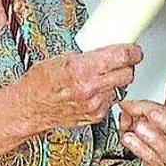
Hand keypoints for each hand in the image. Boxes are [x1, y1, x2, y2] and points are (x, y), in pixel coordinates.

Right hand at [4, 44, 141, 133]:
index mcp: (82, 68)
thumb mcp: (62, 58)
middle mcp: (91, 88)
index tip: (135, 50)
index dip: (133, 52)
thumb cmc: (40, 83)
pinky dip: (107, 95)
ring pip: (121, 88)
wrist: (29, 107)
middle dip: (128, 66)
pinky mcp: (95, 116)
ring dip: (117, 81)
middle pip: (127, 74)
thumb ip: (87, 56)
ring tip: (103, 77)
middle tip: (123, 62)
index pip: (122, 56)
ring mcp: (94, 104)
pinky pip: (111, 101)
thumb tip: (106, 49)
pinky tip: (96, 91)